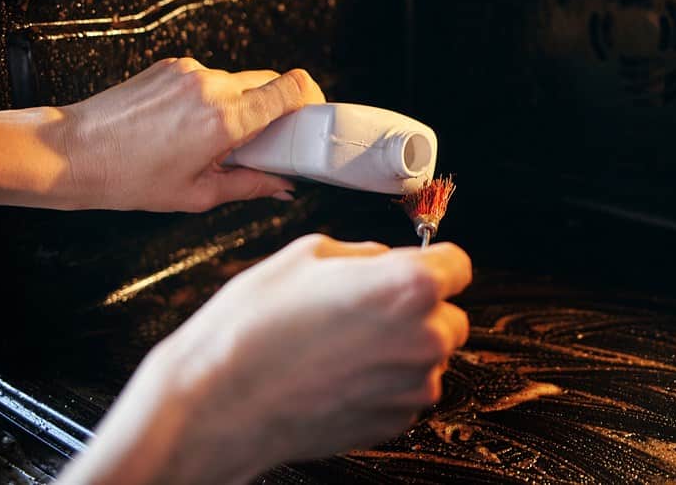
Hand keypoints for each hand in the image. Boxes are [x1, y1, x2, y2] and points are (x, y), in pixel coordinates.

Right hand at [59, 234, 472, 484]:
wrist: (217, 404)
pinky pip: (406, 390)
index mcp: (408, 286)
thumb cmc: (252, 329)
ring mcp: (412, 386)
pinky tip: (338, 371)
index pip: (458, 264)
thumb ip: (362, 253)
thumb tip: (382, 259)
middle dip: (417, 307)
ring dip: (400, 346)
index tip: (415, 265)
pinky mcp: (394, 422)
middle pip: (448, 313)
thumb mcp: (304, 255)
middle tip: (364, 305)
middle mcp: (423, 338)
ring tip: (341, 341)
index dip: (433, 261)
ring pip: (428, 355)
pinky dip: (384, 380)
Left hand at [61, 58, 324, 211]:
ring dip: (240, 107)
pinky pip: (209, 80)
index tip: (311, 118)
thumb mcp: (197, 194)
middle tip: (267, 143)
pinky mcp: (171, 67)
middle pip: (269, 83)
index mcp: (225, 120)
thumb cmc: (127, 178)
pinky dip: (212, 101)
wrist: (70, 153)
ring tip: (217, 142)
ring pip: (238, 82)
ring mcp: (189, 72)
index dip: (311, 99)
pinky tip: (190, 128)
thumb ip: (250, 186)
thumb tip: (282, 186)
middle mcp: (211, 87)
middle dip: (276, 111)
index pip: (291, 89)